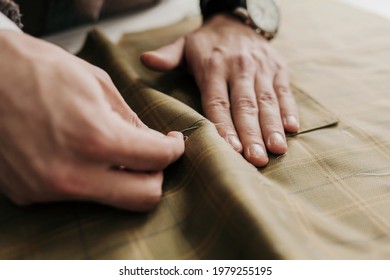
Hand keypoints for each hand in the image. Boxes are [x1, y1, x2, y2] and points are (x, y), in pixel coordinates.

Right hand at [0, 30, 183, 210]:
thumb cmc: (38, 69)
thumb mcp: (95, 82)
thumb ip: (129, 119)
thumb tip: (149, 142)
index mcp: (95, 137)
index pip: (158, 159)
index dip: (175, 149)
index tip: (173, 142)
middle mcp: (73, 173)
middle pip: (144, 197)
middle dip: (157, 175)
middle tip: (153, 155)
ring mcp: (48, 189)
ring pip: (111, 200)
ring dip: (124, 180)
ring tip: (117, 152)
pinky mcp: (29, 194)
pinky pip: (77, 195)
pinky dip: (91, 179)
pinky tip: (83, 155)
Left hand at [141, 14, 298, 165]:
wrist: (236, 20)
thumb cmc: (206, 42)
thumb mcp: (184, 45)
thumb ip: (167, 56)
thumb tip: (145, 60)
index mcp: (213, 67)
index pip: (218, 102)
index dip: (224, 126)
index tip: (231, 149)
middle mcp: (239, 68)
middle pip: (245, 105)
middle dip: (252, 134)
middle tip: (256, 160)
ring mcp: (261, 68)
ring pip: (267, 101)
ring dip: (273, 126)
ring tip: (277, 150)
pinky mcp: (278, 68)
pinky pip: (284, 91)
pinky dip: (290, 109)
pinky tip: (293, 129)